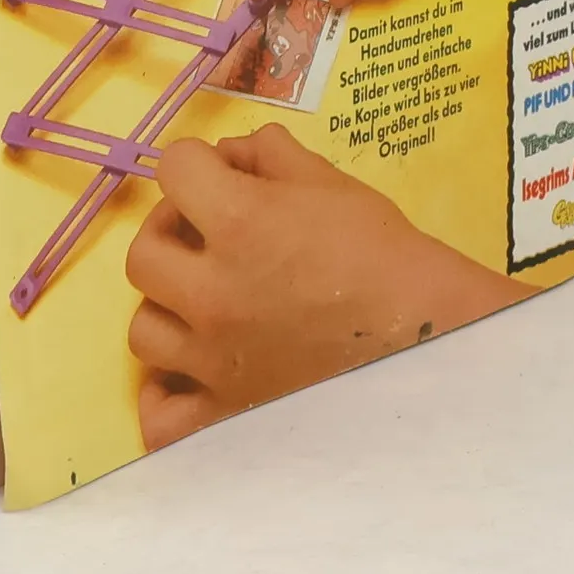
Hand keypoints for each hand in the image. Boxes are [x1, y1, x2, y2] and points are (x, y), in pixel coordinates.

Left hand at [125, 124, 526, 447]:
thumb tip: (235, 155)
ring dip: (169, 307)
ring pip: (144, 330)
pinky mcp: (224, 418)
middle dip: (172, 232)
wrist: (430, 342)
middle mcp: (210, 293)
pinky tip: (190, 377)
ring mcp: (211, 362)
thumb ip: (273, 156)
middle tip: (209, 236)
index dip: (197, 164)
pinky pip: (159, 416)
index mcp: (237, 224)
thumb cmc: (387, 255)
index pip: (173, 170)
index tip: (223, 176)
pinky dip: (164, 395)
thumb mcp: (333, 184)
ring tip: (205, 305)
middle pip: (143, 253)